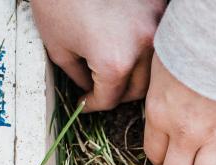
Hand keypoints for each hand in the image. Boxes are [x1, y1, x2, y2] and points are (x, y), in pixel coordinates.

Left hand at [31, 0, 164, 110]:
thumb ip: (80, 77)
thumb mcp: (59, 50)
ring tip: (116, 70)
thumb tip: (91, 90)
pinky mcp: (158, 7)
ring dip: (135, 74)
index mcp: (115, 61)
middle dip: (116, 93)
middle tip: (100, 89)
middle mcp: (142, 46)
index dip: (93, 104)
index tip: (86, 102)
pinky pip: (156, 40)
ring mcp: (155, 25)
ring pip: (153, 68)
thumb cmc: (57, 2)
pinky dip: (144, 47)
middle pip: (137, 89)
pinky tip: (128, 44)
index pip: (110, 99)